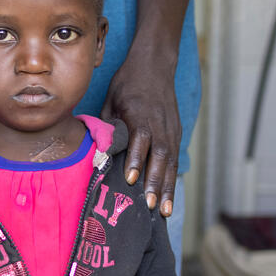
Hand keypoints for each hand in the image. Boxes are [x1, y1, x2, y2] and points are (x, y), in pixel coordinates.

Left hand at [101, 59, 180, 216]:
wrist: (154, 64)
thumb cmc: (127, 84)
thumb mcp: (110, 100)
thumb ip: (107, 127)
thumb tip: (98, 155)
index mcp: (140, 112)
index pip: (141, 138)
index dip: (136, 159)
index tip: (129, 179)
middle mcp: (160, 122)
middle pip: (161, 155)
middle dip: (156, 182)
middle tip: (150, 206)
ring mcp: (171, 128)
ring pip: (172, 161)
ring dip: (168, 187)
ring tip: (164, 211)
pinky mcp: (177, 133)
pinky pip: (175, 159)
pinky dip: (172, 179)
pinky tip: (168, 198)